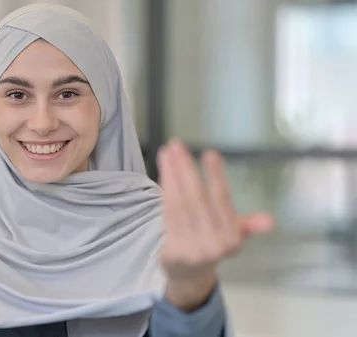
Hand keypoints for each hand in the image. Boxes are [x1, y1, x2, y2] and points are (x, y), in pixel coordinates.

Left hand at [157, 140, 273, 309]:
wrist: (190, 277)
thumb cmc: (211, 244)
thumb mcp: (233, 237)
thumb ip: (247, 225)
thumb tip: (270, 221)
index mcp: (233, 237)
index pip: (223, 201)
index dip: (217, 176)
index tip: (210, 153)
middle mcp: (215, 244)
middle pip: (197, 199)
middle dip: (186, 169)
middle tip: (177, 145)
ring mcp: (193, 248)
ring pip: (180, 204)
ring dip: (172, 175)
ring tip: (167, 152)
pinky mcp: (173, 251)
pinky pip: (168, 214)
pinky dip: (165, 190)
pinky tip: (163, 172)